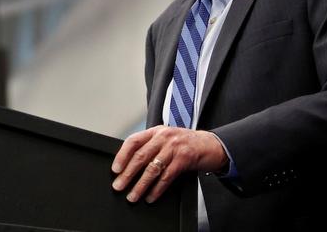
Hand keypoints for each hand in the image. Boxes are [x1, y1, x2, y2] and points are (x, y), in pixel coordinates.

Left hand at [111, 125, 227, 202]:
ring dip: (140, 185)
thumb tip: (129, 165)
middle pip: (140, 156)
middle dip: (127, 174)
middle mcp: (164, 137)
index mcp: (156, 131)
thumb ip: (151, 146)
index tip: (115, 169)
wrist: (211, 144)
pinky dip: (157, 189)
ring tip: (133, 195)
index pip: (133, 141)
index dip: (122, 155)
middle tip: (119, 186)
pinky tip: (150, 196)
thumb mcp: (166, 139)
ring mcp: (174, 147)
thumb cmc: (185, 143)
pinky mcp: (184, 159)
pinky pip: (166, 177)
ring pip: (152, 169)